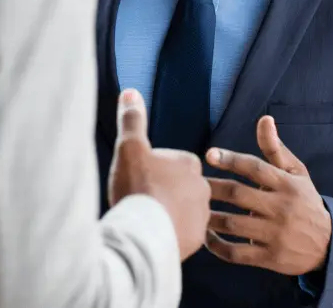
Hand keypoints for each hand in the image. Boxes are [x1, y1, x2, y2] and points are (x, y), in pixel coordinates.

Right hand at [107, 89, 210, 260]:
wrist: (143, 234)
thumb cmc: (138, 187)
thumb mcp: (129, 147)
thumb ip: (131, 119)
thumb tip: (131, 92)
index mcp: (189, 164)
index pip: (172, 162)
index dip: (153, 168)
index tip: (139, 177)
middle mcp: (202, 188)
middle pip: (178, 186)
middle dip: (163, 191)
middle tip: (141, 198)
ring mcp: (201, 216)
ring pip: (183, 210)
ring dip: (169, 212)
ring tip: (147, 218)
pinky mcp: (196, 240)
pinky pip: (183, 233)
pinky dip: (171, 233)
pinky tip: (154, 234)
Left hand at [204, 115, 330, 275]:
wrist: (330, 245)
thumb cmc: (305, 202)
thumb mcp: (297, 173)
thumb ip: (275, 149)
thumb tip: (264, 119)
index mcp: (287, 184)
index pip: (254, 168)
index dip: (230, 160)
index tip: (209, 155)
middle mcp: (281, 208)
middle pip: (238, 195)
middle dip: (212, 188)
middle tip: (192, 184)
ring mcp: (275, 234)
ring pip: (234, 224)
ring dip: (210, 217)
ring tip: (193, 209)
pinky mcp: (271, 258)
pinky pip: (237, 253)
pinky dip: (218, 246)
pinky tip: (206, 237)